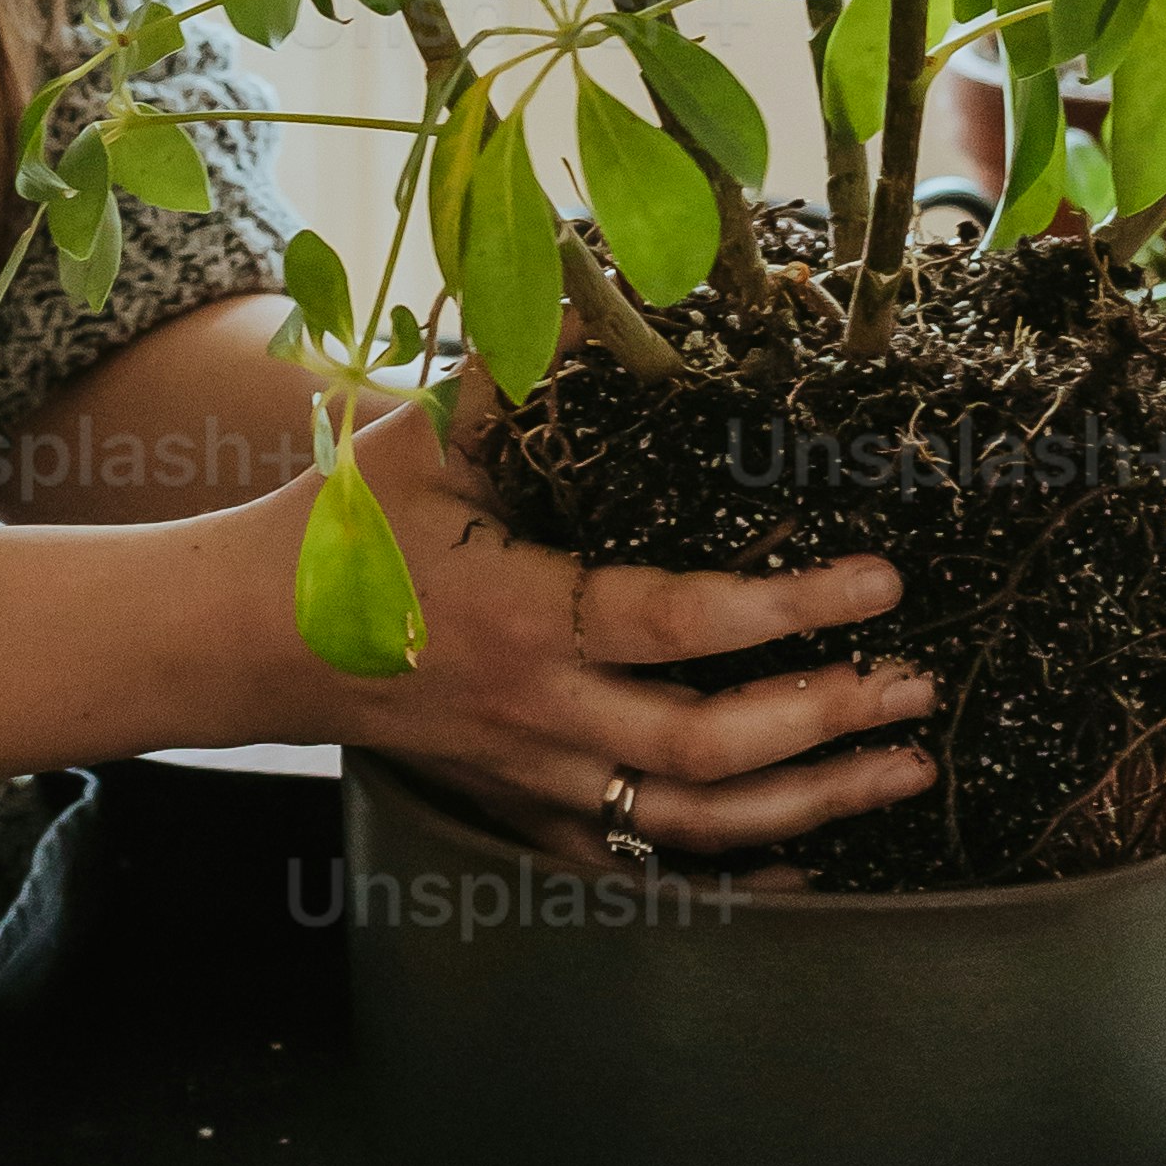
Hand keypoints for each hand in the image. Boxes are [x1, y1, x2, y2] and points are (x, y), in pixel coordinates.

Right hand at [255, 390, 938, 866]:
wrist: (247, 639)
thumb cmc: (340, 527)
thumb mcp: (424, 436)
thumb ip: (522, 371)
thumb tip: (612, 296)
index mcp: (522, 616)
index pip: (683, 625)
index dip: (792, 611)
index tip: (881, 582)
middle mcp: (539, 715)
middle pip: (709, 750)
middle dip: (830, 720)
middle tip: (918, 680)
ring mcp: (533, 780)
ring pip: (692, 823)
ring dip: (812, 802)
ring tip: (905, 766)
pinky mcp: (521, 814)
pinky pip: (643, 867)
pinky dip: (735, 870)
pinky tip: (811, 854)